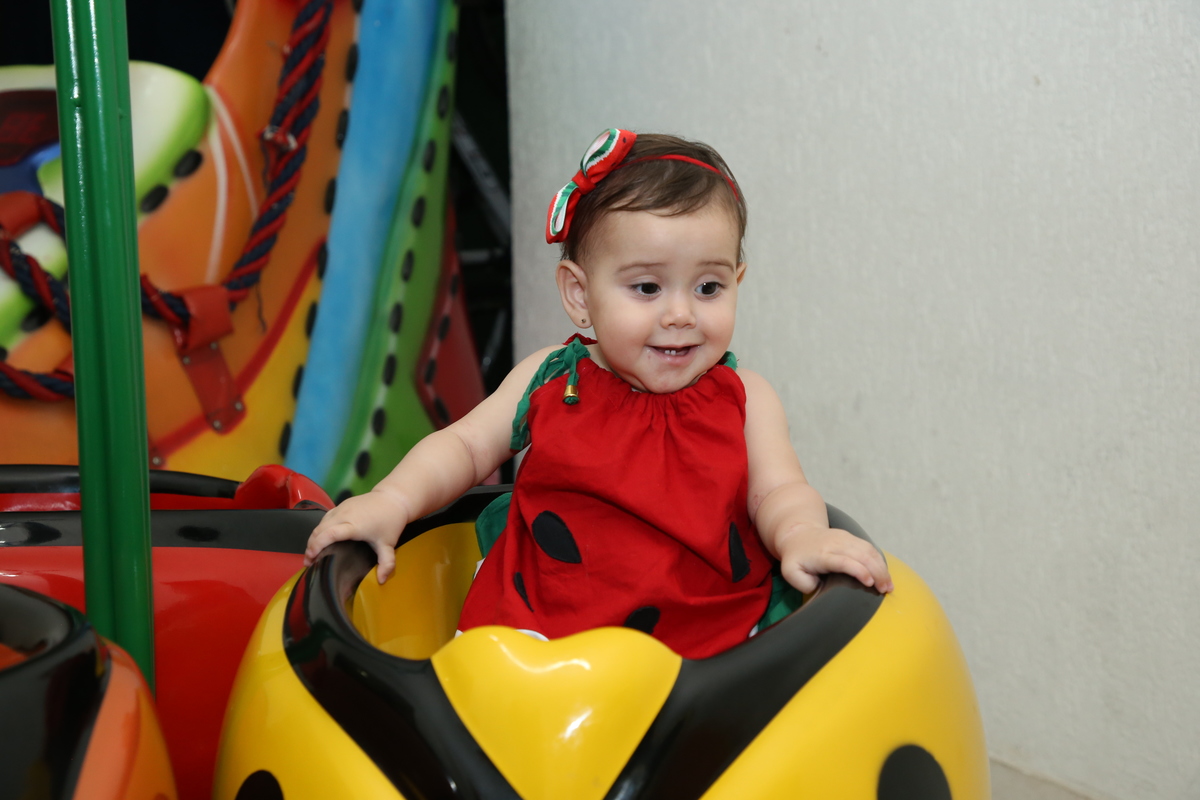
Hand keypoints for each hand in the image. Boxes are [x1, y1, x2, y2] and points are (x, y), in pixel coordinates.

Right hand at [303, 488, 409, 582]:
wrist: (393, 498)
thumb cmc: (390, 521)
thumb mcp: (389, 544)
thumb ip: (386, 563)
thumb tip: (381, 581)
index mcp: (354, 525)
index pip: (329, 534)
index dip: (316, 546)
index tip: (310, 559)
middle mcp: (344, 515)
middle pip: (319, 530)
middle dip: (310, 546)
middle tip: (309, 562)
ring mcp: (341, 508)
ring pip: (320, 523)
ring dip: (313, 537)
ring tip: (312, 553)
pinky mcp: (341, 505)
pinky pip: (325, 518)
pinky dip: (319, 529)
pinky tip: (320, 539)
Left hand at [776, 525, 893, 594]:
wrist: (798, 533)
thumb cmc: (796, 557)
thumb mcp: (790, 572)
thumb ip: (804, 584)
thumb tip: (820, 589)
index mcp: (822, 554)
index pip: (844, 561)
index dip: (858, 571)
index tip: (870, 583)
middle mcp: (836, 544)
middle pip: (861, 555)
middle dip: (877, 572)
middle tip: (884, 590)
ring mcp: (845, 538)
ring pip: (869, 550)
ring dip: (881, 568)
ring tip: (889, 586)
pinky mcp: (851, 538)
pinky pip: (870, 548)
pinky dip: (880, 561)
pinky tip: (885, 574)